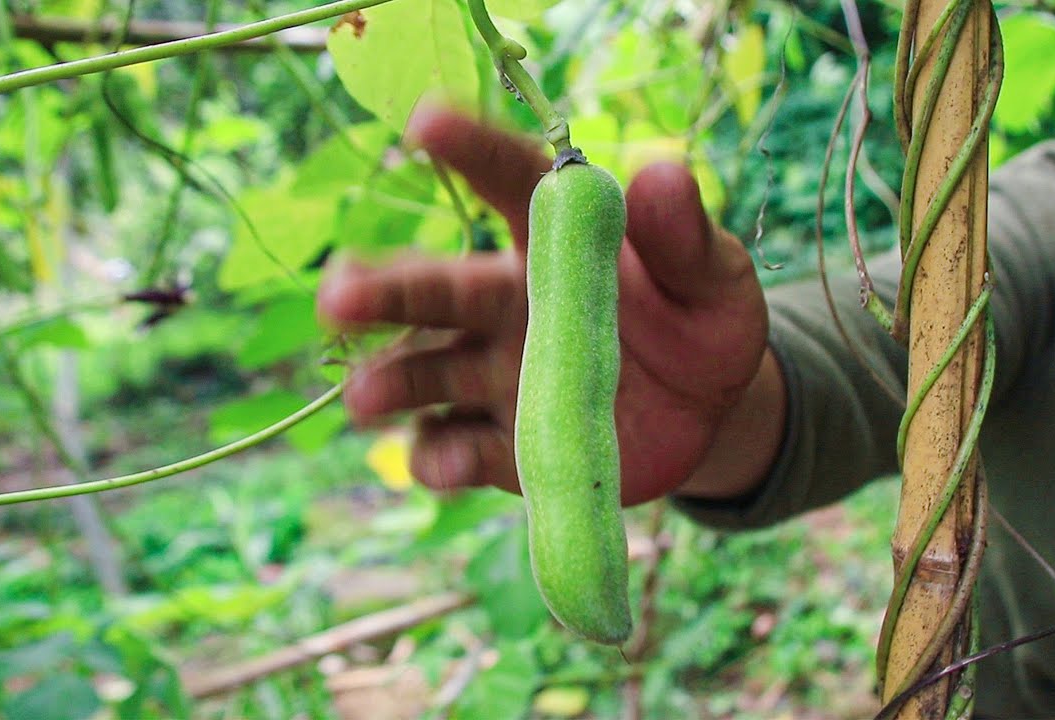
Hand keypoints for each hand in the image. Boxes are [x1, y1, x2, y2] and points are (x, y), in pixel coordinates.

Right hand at [317, 105, 770, 505]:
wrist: (711, 414)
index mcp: (557, 245)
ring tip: (365, 395)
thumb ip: (685, 236)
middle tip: (340, 297)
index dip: (471, 152)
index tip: (426, 121)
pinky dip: (442, 456)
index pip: (511, 186)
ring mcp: (500, 376)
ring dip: (393, 381)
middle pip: (438, 290)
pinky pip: (461, 448)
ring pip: (428, 372)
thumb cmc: (704, 321)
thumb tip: (660, 172)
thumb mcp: (715, 278)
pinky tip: (437, 461)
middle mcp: (510, 306)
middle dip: (385, 292)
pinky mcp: (506, 444)